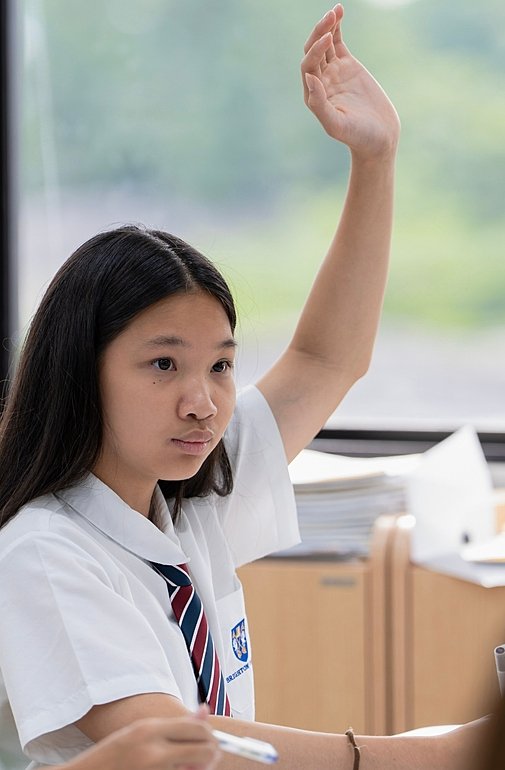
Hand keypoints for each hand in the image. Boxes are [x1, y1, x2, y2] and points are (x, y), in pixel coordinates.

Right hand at [66, 708, 220, 769]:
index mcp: (149, 730)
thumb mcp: (140, 732)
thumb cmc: (111, 755)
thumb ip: (173, 724)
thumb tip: (205, 709)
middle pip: (205, 750)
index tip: (208, 739)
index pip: (198, 728)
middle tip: (202, 758)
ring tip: (185, 766)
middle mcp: (153, 752)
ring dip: (197, 769)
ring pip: (196, 769)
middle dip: (209, 754)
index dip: (209, 734)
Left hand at [301, 4, 399, 160]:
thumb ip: (320, 104)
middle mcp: (320, 82)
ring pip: (324, 44)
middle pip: (313, 51)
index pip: (309, 66)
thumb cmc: (358, 136)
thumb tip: (310, 78)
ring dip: (327, 26)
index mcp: (313, 95)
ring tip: (335, 11)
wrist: (379, 137)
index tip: (328, 40)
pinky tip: (339, 12)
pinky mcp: (347, 65)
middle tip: (329, 17)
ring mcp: (333, 72)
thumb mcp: (337, 125)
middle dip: (319, 33)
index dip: (316, 51)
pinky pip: (338, 42)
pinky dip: (337, 28)